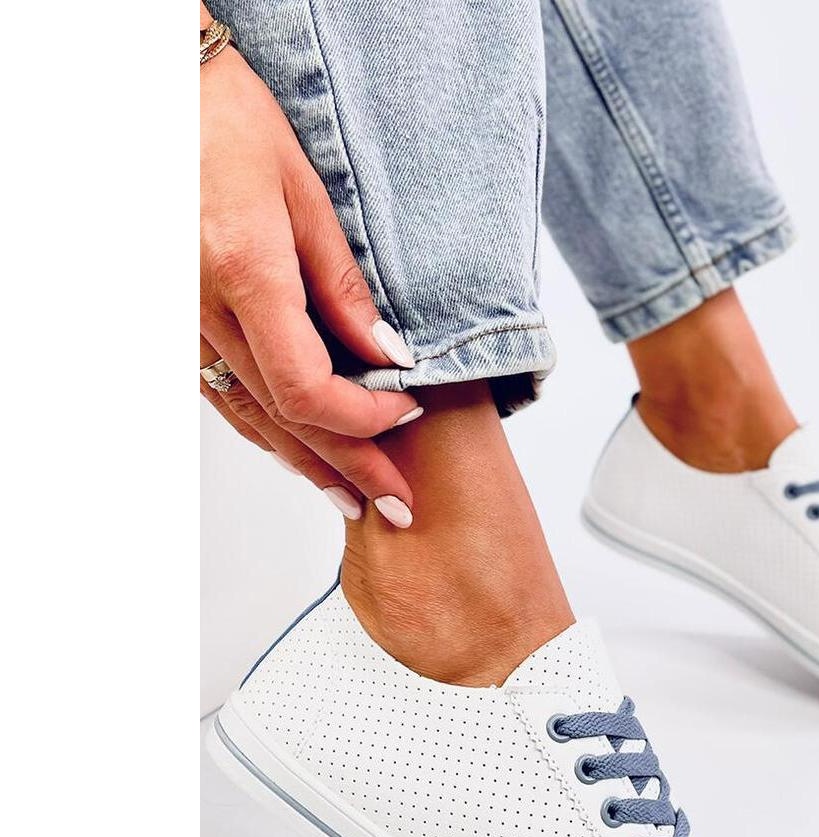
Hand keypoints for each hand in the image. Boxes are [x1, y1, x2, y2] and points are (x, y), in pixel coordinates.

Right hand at [200, 38, 420, 526]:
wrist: (158, 97)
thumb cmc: (229, 123)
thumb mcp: (305, 193)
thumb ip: (344, 286)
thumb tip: (388, 356)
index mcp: (245, 275)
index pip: (309, 387)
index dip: (363, 418)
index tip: (408, 414)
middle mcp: (205, 310)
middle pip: (285, 416)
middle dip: (348, 465)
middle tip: (397, 504)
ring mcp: (185, 321)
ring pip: (251, 415)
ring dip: (307, 462)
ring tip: (354, 497)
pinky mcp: (182, 321)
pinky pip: (227, 393)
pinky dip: (268, 429)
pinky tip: (298, 452)